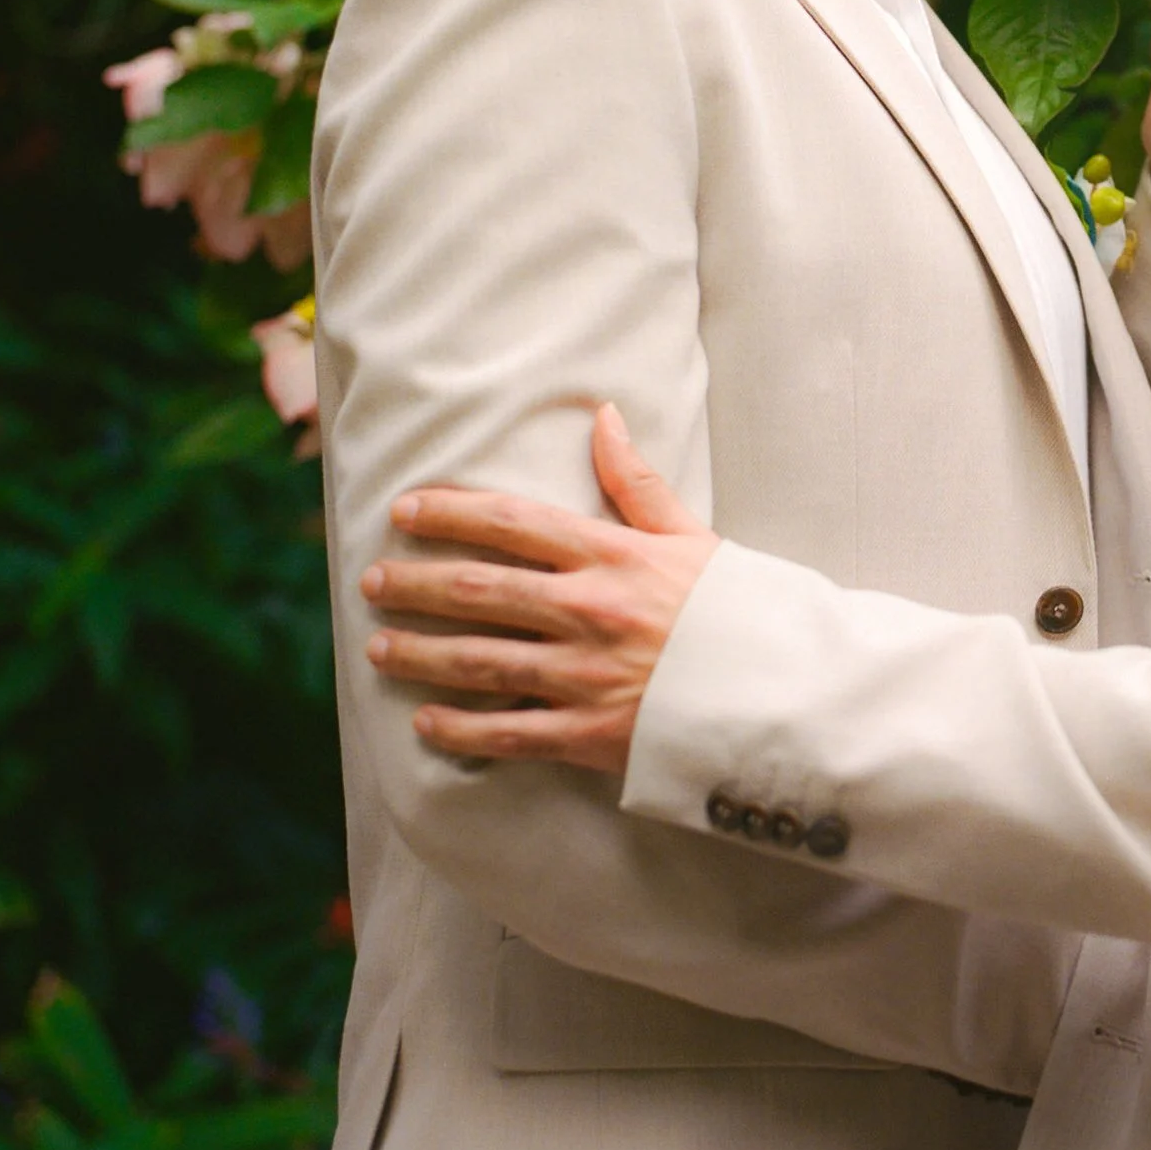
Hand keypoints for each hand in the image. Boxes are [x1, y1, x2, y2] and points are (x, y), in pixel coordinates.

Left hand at [362, 405, 718, 776]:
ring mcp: (586, 675)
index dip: (453, 513)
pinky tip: (423, 723)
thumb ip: (636, 482)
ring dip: (421, 652)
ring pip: (480, 660)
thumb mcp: (690, 535)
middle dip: (417, 582)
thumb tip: (602, 416)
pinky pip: (507, 732)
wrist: (779, 690)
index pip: (515, 524)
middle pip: (482, 589)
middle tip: (371, 580)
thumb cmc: (733, 608)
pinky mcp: (589, 733)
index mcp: (616, 556)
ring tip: (378, 645)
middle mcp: (592, 611)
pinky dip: (459, 729)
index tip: (407, 511)